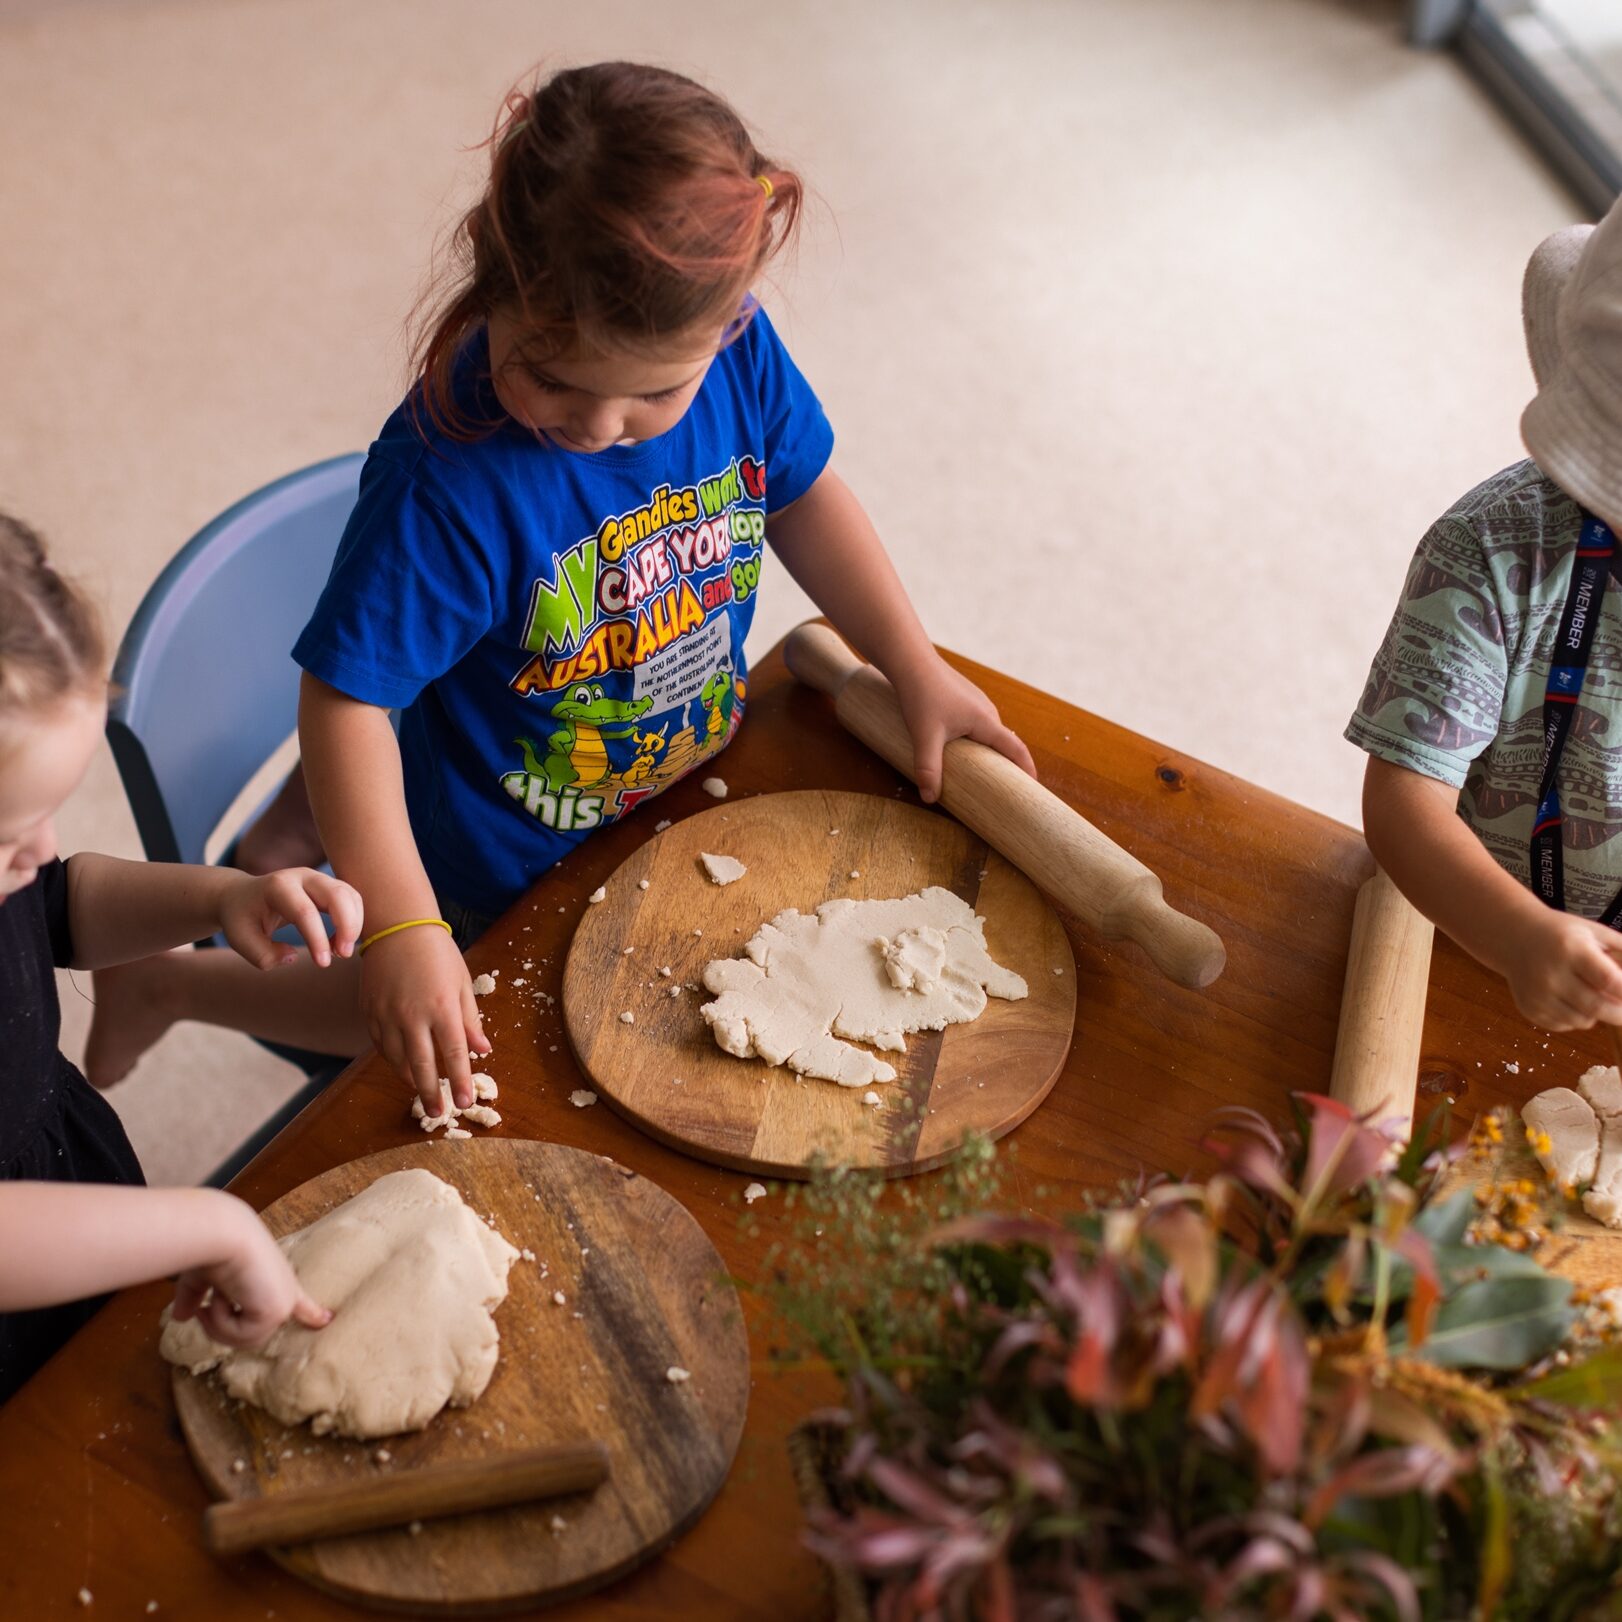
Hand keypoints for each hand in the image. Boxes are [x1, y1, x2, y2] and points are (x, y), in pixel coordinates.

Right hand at [170, 1195, 330, 1349]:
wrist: (222, 1234)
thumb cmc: (213, 1248)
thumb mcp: (202, 1277)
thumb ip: (195, 1297)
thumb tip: (181, 1317)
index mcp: (275, 1279)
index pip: (299, 1300)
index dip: (311, 1312)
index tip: (328, 1319)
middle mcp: (285, 1291)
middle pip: (250, 1335)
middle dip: (220, 1326)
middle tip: (206, 1307)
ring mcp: (283, 1303)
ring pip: (244, 1340)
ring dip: (219, 1322)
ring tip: (216, 1296)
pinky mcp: (277, 1311)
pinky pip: (242, 1336)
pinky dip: (222, 1320)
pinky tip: (223, 1296)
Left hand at [218, 868, 362, 968]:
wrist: (241, 895)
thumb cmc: (241, 918)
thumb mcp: (240, 939)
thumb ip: (263, 955)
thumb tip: (293, 956)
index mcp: (277, 887)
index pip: (305, 911)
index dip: (318, 939)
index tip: (323, 963)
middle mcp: (302, 876)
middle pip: (337, 895)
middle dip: (347, 926)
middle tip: (343, 955)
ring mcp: (318, 877)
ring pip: (350, 895)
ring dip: (353, 925)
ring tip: (339, 951)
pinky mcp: (328, 884)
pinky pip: (351, 899)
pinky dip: (353, 921)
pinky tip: (338, 942)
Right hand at [360, 923, 489, 1110]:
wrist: (397, 927)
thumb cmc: (437, 953)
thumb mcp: (462, 983)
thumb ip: (471, 1021)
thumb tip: (483, 1051)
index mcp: (441, 1007)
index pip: (453, 1054)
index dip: (458, 1081)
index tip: (462, 1101)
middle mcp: (412, 1016)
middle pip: (421, 1065)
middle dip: (431, 1093)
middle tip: (438, 1113)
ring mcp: (387, 1015)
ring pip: (397, 1060)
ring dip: (410, 1079)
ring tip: (421, 1092)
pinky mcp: (369, 1012)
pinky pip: (381, 1046)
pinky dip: (392, 1060)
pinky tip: (402, 1067)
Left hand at [889, 650, 1035, 802]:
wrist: (911, 662)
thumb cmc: (921, 695)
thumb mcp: (924, 736)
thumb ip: (928, 768)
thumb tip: (930, 799)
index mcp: (985, 720)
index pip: (1015, 748)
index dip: (1026, 768)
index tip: (1034, 786)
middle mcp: (987, 711)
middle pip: (1003, 743)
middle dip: (1008, 765)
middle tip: (1006, 789)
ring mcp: (976, 704)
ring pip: (989, 734)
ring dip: (991, 753)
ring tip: (985, 775)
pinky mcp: (964, 700)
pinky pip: (978, 726)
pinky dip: (978, 742)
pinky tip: (964, 751)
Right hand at [1500, 909, 1621, 1030]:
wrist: (1514, 937)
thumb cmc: (1561, 934)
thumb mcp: (1596, 933)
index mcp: (1571, 949)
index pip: (1609, 980)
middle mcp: (1550, 974)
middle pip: (1598, 1008)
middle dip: (1620, 1012)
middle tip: (1621, 1005)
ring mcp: (1537, 994)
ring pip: (1583, 1021)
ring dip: (1597, 1014)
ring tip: (1591, 995)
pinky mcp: (1529, 1009)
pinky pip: (1565, 1025)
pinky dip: (1575, 1017)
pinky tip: (1569, 998)